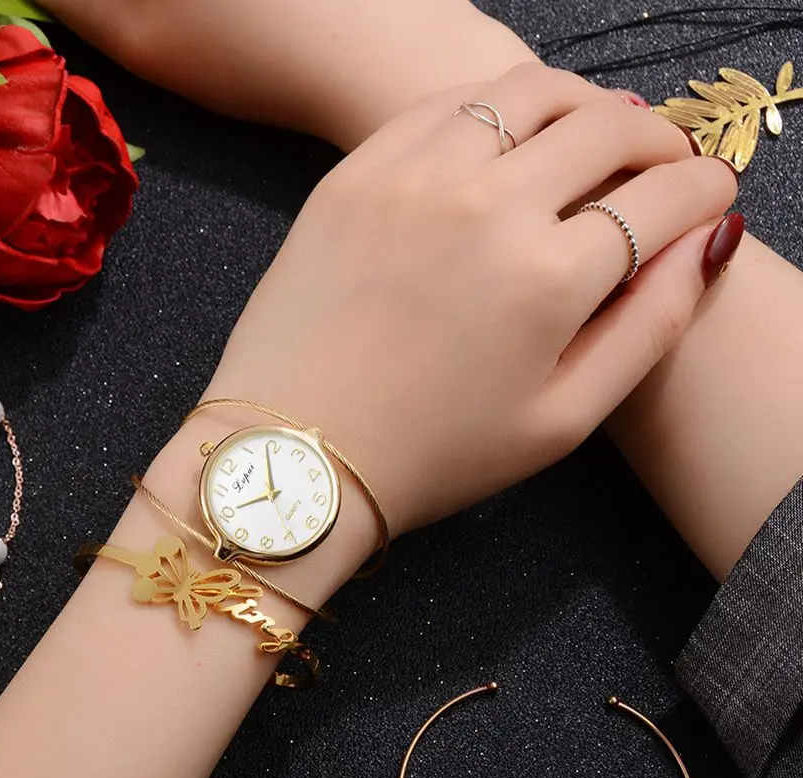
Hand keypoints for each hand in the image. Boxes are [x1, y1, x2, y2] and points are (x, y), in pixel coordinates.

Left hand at [201, 64, 737, 536]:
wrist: (295, 453)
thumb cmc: (429, 455)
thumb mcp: (560, 422)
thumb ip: (649, 329)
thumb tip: (704, 245)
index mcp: (548, 278)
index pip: (664, 197)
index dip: (705, 189)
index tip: (709, 196)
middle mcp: (485, 205)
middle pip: (606, 129)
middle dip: (658, 140)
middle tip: (662, 163)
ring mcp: (413, 176)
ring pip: (529, 94)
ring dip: (581, 106)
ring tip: (592, 136)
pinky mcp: (357, 171)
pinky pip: (447, 103)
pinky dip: (496, 106)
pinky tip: (507, 135)